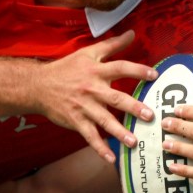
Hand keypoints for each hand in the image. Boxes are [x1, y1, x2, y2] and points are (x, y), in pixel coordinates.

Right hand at [35, 30, 157, 164]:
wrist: (38, 86)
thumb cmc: (66, 68)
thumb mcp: (88, 53)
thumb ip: (112, 45)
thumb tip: (132, 33)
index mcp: (96, 70)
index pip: (120, 68)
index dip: (137, 70)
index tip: (154, 75)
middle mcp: (92, 89)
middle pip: (115, 98)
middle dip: (133, 107)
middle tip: (149, 115)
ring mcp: (83, 107)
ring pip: (104, 120)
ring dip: (119, 132)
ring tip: (134, 141)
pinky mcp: (76, 121)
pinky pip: (89, 136)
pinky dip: (100, 148)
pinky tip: (111, 158)